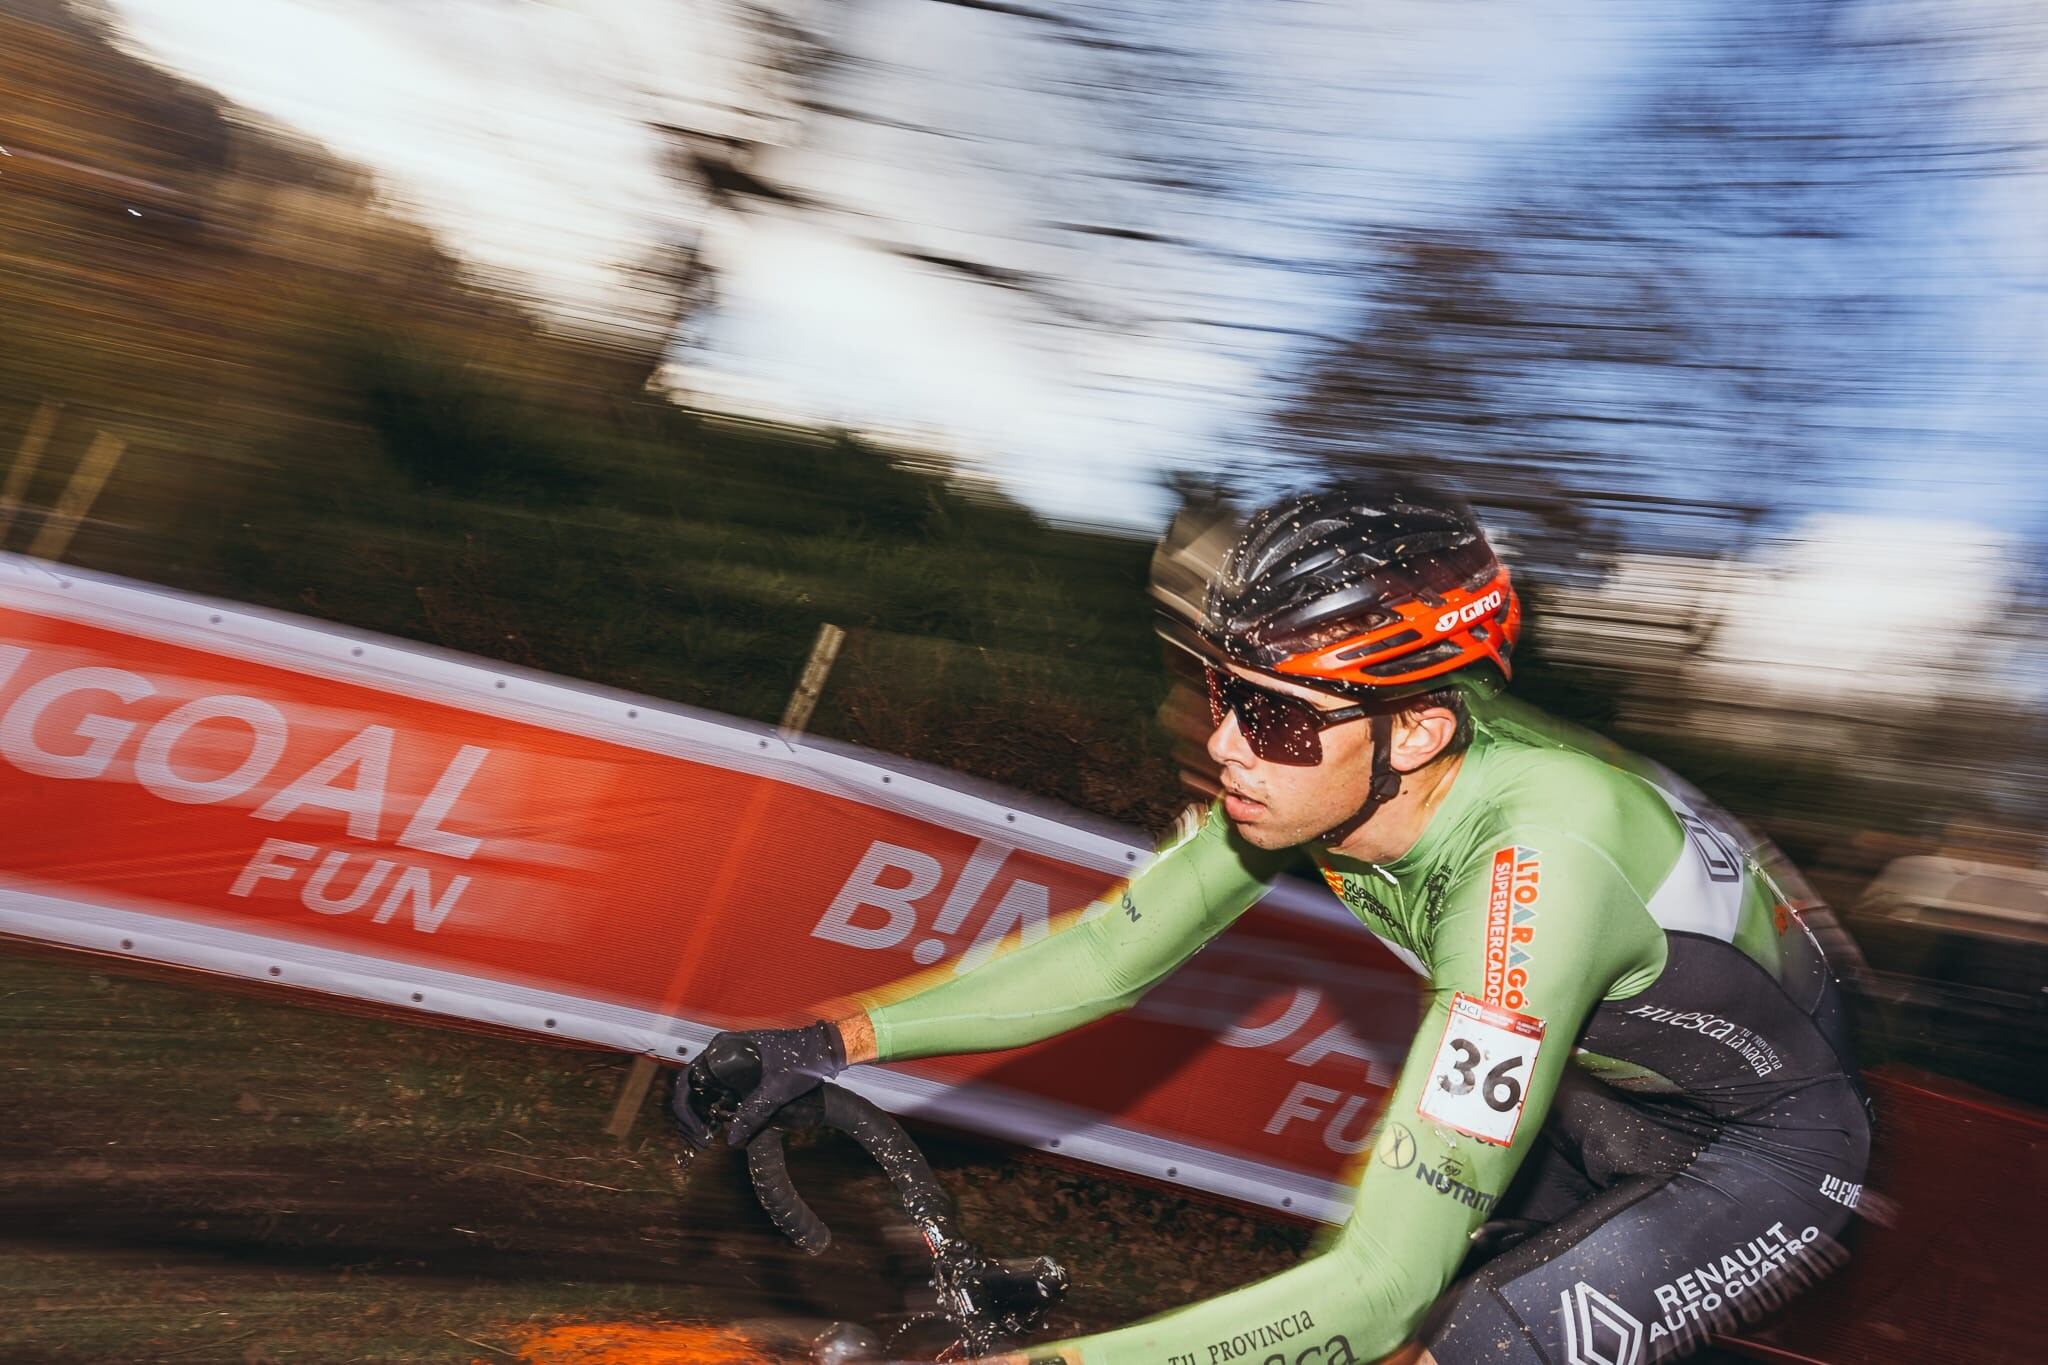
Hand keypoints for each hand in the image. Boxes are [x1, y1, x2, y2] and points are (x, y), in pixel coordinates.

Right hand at [672, 1021, 848, 1147]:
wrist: (824, 1048)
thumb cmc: (804, 1058)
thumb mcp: (777, 1089)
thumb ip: (754, 1114)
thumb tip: (732, 1139)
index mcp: (723, 1049)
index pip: (687, 1079)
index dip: (684, 1109)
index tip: (694, 1130)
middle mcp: (722, 1052)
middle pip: (692, 1086)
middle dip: (690, 1116)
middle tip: (699, 1141)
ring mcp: (731, 1060)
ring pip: (704, 1089)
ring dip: (700, 1113)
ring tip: (707, 1138)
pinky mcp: (741, 1069)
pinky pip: (719, 1088)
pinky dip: (714, 1108)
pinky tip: (719, 1126)